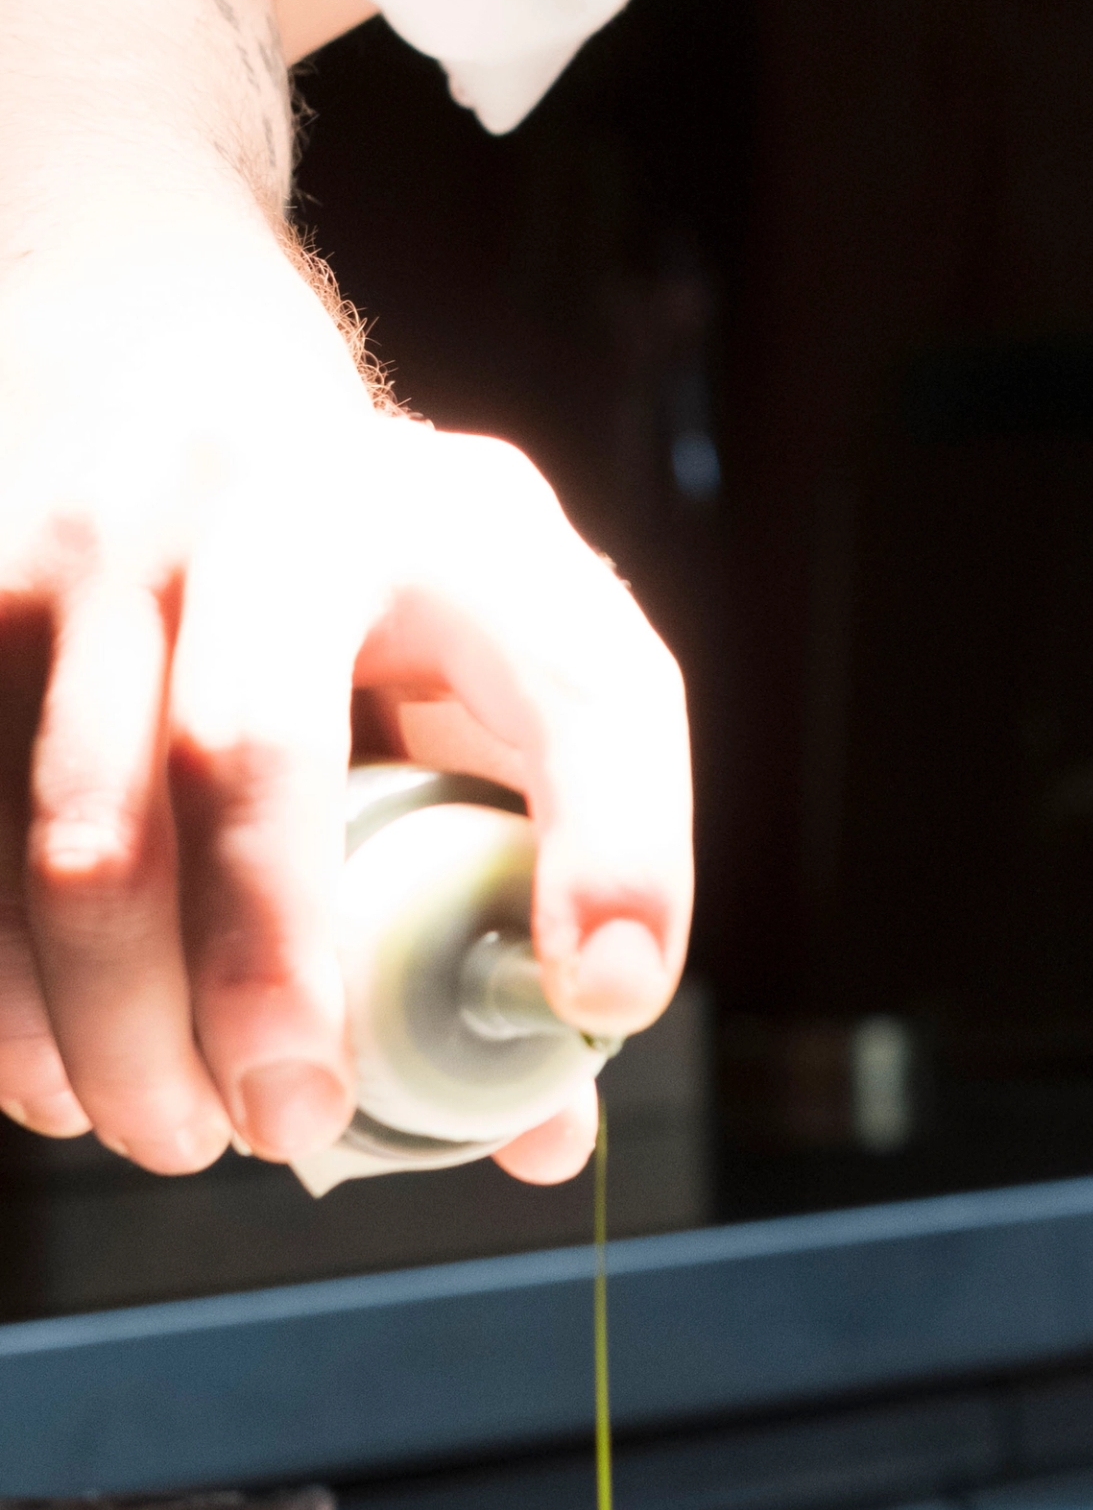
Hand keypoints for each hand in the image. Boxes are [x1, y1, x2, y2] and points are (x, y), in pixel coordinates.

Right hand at [0, 224, 687, 1178]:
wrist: (154, 377)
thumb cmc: (370, 587)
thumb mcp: (491, 663)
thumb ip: (530, 872)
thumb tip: (540, 1128)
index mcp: (471, 524)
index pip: (579, 677)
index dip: (614, 843)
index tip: (603, 997)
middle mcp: (279, 499)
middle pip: (249, 754)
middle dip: (265, 981)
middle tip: (291, 1130)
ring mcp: (93, 541)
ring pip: (75, 833)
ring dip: (112, 1034)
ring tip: (169, 1132)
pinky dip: (0, 1006)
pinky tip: (53, 1073)